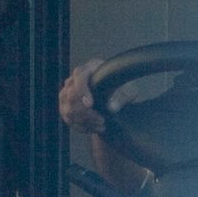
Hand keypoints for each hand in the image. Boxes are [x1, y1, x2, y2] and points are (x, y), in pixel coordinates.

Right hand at [58, 59, 150, 195]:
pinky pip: (66, 117)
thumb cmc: (127, 100)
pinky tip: (94, 128)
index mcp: (94, 68)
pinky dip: (79, 125)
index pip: (82, 73)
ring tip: (101, 126)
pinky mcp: (67, 107)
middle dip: (84, 111)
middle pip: (70, 92)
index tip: (90, 102)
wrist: (119, 114)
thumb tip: (111, 106)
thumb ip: (123, 98)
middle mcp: (79, 77)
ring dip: (83, 120)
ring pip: (66, 107)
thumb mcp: (131, 96)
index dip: (83, 87)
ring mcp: (70, 93)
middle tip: (100, 122)